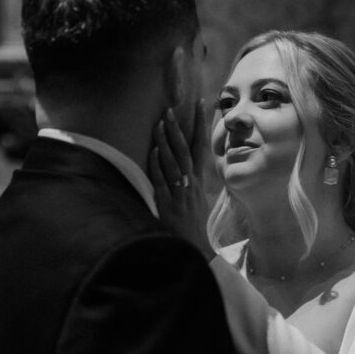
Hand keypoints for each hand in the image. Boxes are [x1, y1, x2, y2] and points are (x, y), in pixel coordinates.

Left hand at [148, 101, 214, 259]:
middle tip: (171, 109)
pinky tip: (153, 152)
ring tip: (159, 123)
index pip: (201, 147)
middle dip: (178, 129)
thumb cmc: (193, 226)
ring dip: (166, 142)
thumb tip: (187, 165)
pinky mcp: (168, 204)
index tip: (201, 104)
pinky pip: (161, 181)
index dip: (201, 125)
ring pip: (173, 162)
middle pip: (186, 151)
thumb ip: (191, 181)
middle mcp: (191, 184)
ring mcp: (179, 193)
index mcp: (199, 181)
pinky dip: (157, 165)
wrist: (195, 249)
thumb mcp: (197, 201)